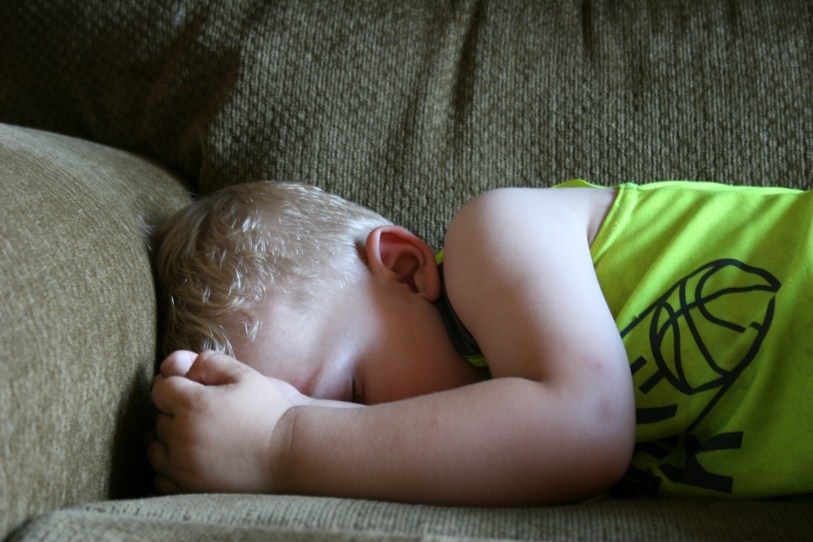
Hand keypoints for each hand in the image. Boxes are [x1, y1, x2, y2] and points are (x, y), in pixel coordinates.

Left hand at [148, 350, 305, 493]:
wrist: (290, 452)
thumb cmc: (269, 410)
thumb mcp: (245, 375)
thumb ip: (210, 362)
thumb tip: (178, 363)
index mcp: (193, 405)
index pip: (161, 389)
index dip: (178, 386)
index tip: (196, 391)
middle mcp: (182, 436)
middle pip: (158, 418)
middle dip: (175, 412)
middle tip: (204, 414)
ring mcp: (183, 466)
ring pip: (154, 448)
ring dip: (168, 440)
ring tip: (196, 436)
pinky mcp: (189, 489)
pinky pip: (160, 478)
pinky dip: (170, 467)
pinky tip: (191, 459)